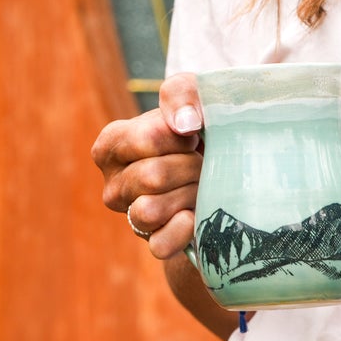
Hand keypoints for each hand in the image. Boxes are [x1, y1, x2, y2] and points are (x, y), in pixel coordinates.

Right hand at [91, 74, 203, 259]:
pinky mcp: (152, 242)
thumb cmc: (203, 131)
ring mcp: (130, 216)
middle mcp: (113, 183)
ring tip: (202, 186)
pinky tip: (196, 216)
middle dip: (190, 168)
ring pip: (150, 211)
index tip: (192, 135)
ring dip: (189, 196)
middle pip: (151, 177)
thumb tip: (184, 125)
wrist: (229, 173)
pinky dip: (183, 232)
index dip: (181, 137)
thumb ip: (182, 94)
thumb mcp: (193, 98)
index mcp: (111, 145)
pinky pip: (160, 245)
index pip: (147, 139)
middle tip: (203, 164)